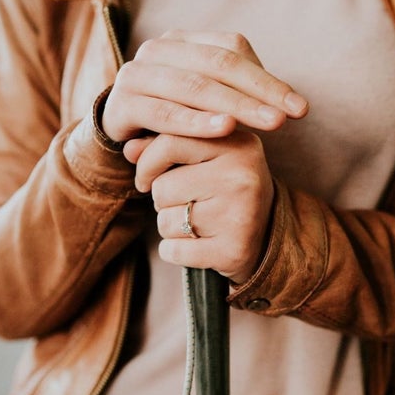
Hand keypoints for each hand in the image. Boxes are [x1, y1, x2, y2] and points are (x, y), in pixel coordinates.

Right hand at [101, 30, 308, 141]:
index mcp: (184, 41)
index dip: (268, 79)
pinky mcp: (122, 105)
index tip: (300, 108)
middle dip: (258, 92)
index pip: (233, 50)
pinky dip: (196, 122)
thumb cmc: (176, 114)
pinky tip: (225, 129)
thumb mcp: (209, 100)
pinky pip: (164, 114)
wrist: (122, 134)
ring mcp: (137, 75)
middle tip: (288, 118)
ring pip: (194, 88)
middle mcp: (158, 50)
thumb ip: (241, 93)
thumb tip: (291, 105)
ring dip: (235, 106)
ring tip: (268, 123)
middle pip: (217, 65)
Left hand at [125, 130, 273, 283]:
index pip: (170, 143)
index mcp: (239, 145)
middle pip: (163, 187)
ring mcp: (241, 215)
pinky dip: (175, 251)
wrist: (267, 237)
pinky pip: (173, 251)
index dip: (148, 163)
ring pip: (165, 221)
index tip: (147, 177)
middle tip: (188, 203)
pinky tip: (197, 246)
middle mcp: (243, 177)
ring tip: (197, 223)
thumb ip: (165, 146)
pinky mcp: (233, 250)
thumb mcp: (204, 158)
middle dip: (163, 200)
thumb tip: (128, 148)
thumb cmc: (226, 189)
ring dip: (170, 226)